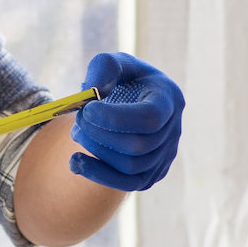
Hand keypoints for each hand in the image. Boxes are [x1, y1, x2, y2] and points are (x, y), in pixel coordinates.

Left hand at [69, 52, 184, 191]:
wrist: (130, 100)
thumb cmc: (121, 78)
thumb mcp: (113, 62)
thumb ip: (104, 68)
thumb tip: (94, 93)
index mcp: (168, 98)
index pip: (149, 117)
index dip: (115, 118)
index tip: (87, 109)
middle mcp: (173, 129)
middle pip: (138, 145)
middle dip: (99, 134)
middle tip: (78, 118)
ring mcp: (165, 155)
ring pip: (131, 167)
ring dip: (96, 151)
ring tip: (76, 132)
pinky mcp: (152, 173)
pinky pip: (129, 185)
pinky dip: (99, 175)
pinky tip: (75, 162)